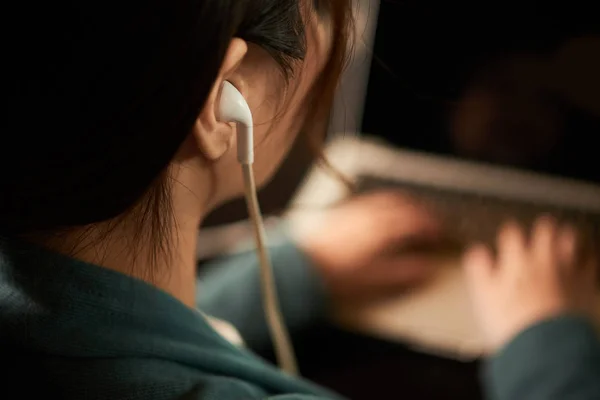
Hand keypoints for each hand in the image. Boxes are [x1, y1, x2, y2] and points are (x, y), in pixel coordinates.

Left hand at [296, 191, 441, 301]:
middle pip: (405, 204)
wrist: (300, 267)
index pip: (418, 220)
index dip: (434, 226)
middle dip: (422, 211)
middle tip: (431, 222)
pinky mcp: (342, 212)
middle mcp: (372, 213)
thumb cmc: (337, 275)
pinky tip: (381, 215)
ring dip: (404, 204)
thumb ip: (405, 272)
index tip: (441, 234)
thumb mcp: (376, 280)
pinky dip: (385, 205)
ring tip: (411, 215)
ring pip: (388, 199)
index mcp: (385, 228)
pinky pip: (371, 201)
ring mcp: (356, 209)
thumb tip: (426, 269)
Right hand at [463, 216, 596, 352]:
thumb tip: (476, 252)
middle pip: (544, 230)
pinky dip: (588, 257)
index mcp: (516, 259)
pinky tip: (585, 259)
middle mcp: (543, 259)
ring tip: (565, 235)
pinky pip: (591, 261)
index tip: (508, 236)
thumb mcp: (484, 296)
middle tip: (541, 228)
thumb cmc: (513, 322)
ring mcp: (567, 269)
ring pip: (570, 239)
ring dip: (566, 236)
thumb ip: (479, 269)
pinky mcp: (586, 284)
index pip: (511, 234)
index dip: (509, 233)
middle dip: (542, 227)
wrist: (546, 345)